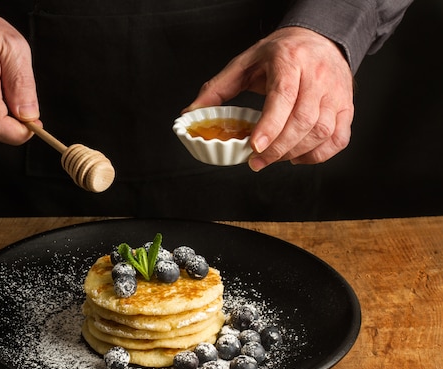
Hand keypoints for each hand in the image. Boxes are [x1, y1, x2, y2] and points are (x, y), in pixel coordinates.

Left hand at [184, 26, 353, 170]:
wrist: (318, 38)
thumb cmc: (279, 53)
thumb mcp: (244, 63)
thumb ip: (217, 89)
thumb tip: (190, 113)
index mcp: (289, 60)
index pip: (283, 96)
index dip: (270, 125)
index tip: (254, 147)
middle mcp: (317, 75)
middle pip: (303, 120)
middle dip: (278, 148)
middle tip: (257, 161)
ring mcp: (336, 92)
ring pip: (322, 131)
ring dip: (295, 153)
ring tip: (273, 158)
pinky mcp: (347, 106)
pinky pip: (339, 138)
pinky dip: (319, 155)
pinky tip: (298, 157)